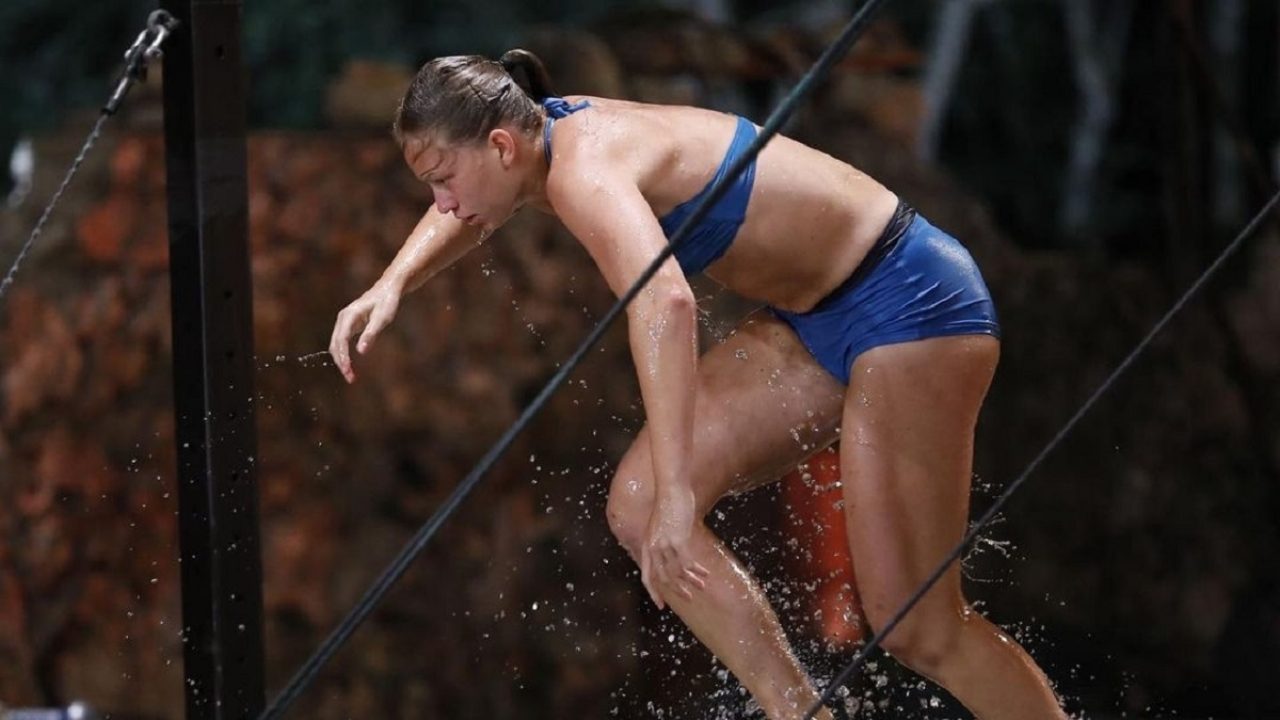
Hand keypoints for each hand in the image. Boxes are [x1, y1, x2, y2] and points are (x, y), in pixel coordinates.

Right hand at [328, 279, 403, 382]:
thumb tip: (361, 352)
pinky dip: (344, 355)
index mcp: (349, 316)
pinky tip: (350, 366)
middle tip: (350, 378)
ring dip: (341, 360)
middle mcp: (343, 318)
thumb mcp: (382, 319)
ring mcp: (344, 322)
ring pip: (336, 345)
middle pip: (335, 344)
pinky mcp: (348, 325)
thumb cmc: (387, 303)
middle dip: (341, 362)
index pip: (341, 340)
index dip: (343, 357)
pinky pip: (341, 343)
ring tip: (351, 376)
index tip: (348, 370)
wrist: (387, 290)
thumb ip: (371, 334)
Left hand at [640, 487, 710, 609]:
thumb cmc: (668, 503)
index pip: (647, 576)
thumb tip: (671, 549)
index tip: (661, 606)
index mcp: (647, 545)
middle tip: (689, 598)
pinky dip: (696, 569)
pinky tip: (705, 572)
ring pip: (677, 571)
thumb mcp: (660, 524)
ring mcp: (665, 544)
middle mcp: (654, 547)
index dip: (653, 592)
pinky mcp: (678, 539)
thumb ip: (662, 538)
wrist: (671, 486)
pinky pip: (687, 561)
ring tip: (702, 587)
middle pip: (663, 578)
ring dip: (691, 581)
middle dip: (677, 590)